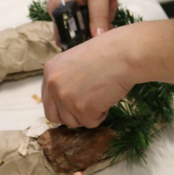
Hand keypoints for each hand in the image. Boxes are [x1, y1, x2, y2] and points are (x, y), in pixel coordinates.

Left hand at [41, 19, 173, 127]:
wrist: (125, 53)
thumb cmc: (109, 51)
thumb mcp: (77, 60)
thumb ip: (67, 77)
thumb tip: (69, 96)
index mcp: (50, 70)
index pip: (47, 98)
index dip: (62, 104)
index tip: (74, 103)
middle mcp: (53, 85)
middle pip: (53, 115)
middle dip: (70, 115)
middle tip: (87, 108)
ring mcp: (66, 98)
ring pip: (72, 122)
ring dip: (88, 114)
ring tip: (102, 95)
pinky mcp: (82, 110)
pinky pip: (90, 123)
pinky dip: (101, 114)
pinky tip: (108, 97)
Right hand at [47, 0, 133, 42]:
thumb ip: (99, 17)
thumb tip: (98, 39)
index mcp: (58, 8)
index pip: (69, 37)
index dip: (87, 38)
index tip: (106, 29)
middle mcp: (56, 10)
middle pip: (78, 30)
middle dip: (98, 23)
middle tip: (112, 7)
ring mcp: (62, 6)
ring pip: (83, 22)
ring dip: (100, 15)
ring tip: (111, 0)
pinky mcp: (70, 3)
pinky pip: (84, 14)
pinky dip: (96, 10)